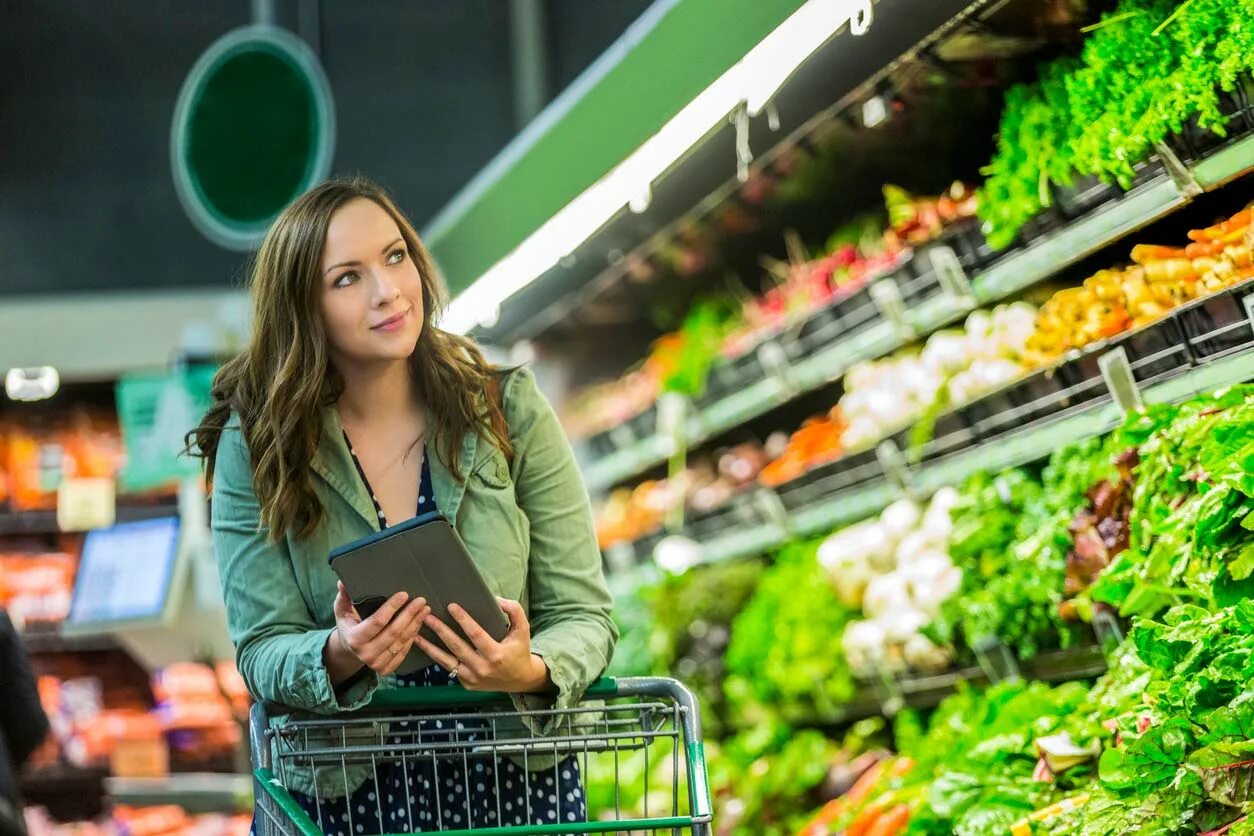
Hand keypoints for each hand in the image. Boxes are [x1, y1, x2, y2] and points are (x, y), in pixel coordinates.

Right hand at [328, 582, 430, 678]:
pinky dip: (413, 637)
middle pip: (393, 632)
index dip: (392, 607)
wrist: (349, 649)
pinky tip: (418, 625)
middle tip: (421, 601)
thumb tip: (342, 582)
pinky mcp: (386, 668)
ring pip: (401, 642)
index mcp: (355, 639)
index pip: (378, 621)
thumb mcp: (342, 610)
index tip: (404, 594)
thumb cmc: (348, 624)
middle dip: (409, 614)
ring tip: (425, 610)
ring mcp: (376, 663)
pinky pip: (404, 652)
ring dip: (415, 624)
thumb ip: (343, 597)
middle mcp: (365, 654)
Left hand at [416, 598, 550, 692]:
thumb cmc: (519, 650)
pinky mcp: (466, 683)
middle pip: (456, 647)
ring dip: (429, 647)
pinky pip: (449, 668)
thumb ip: (514, 611)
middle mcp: (482, 668)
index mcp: (496, 654)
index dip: (463, 620)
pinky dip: (436, 657)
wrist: (520, 680)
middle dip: (440, 631)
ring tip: (415, 634)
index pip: (475, 634)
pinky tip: (425, 647)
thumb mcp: (523, 629)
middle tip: (427, 617)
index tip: (451, 606)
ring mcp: (472, 678)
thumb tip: (496, 599)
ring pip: (446, 661)